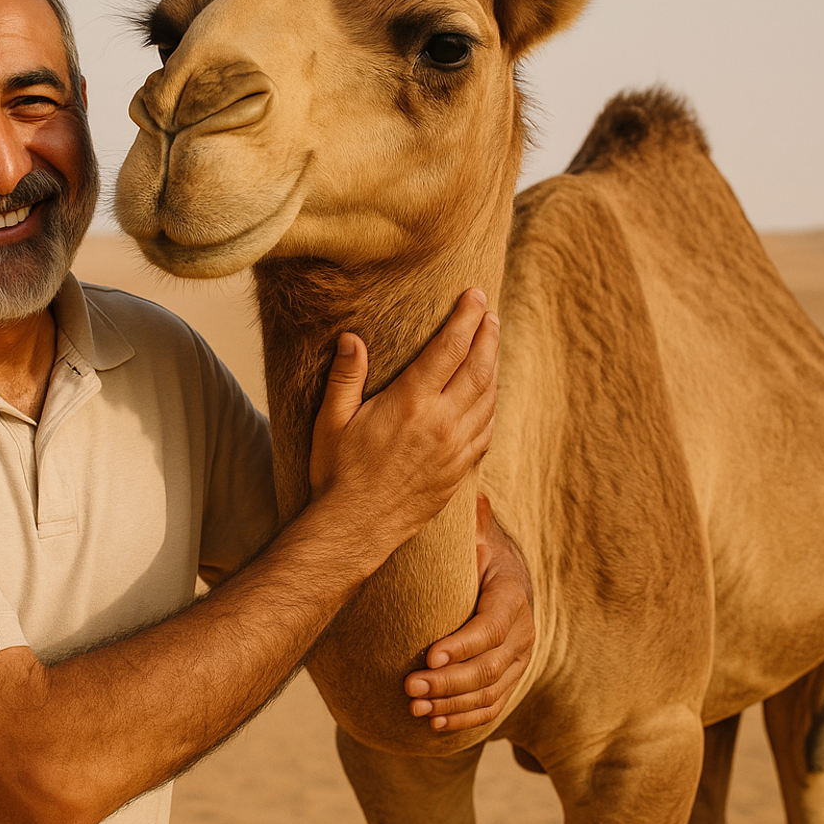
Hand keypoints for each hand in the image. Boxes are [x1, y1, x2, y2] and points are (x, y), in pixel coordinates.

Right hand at [306, 290, 499, 565]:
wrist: (356, 528)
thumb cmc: (337, 473)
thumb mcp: (330, 421)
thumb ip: (344, 376)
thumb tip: (352, 338)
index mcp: (410, 402)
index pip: (449, 347)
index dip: (465, 317)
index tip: (474, 295)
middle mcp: (441, 422)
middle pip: (478, 367)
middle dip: (487, 335)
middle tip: (488, 312)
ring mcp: (455, 448)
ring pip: (488, 397)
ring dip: (493, 366)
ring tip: (491, 344)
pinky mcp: (459, 470)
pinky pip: (487, 429)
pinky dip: (492, 404)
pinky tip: (488, 394)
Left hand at [405, 494, 533, 730]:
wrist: (500, 574)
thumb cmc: (475, 551)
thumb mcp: (474, 532)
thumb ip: (470, 522)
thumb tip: (470, 497)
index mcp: (512, 594)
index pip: (490, 627)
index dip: (462, 645)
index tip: (427, 655)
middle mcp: (522, 629)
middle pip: (489, 667)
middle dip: (448, 682)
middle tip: (409, 687)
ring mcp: (519, 658)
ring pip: (490, 691)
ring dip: (453, 704)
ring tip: (415, 706)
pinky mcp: (510, 677)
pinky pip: (493, 705)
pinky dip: (466, 718)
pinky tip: (436, 723)